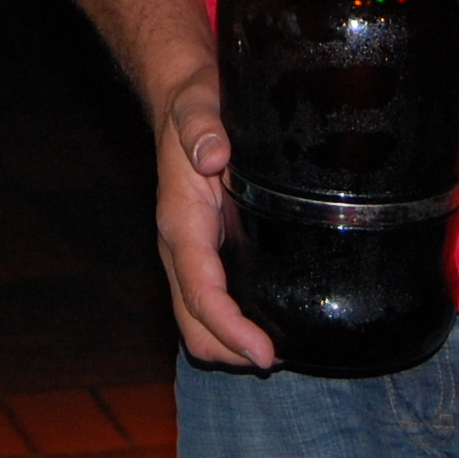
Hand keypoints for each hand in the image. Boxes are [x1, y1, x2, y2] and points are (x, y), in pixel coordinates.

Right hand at [152, 73, 273, 369]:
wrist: (180, 100)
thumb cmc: (193, 106)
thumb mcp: (198, 105)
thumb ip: (202, 126)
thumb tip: (213, 153)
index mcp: (180, 220)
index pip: (200, 291)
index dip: (229, 329)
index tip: (263, 352)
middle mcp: (179, 246)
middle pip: (194, 324)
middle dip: (231, 350)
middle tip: (278, 357)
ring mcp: (188, 255)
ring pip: (197, 323)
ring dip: (230, 345)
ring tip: (276, 349)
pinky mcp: (201, 254)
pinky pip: (207, 306)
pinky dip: (230, 328)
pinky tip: (265, 324)